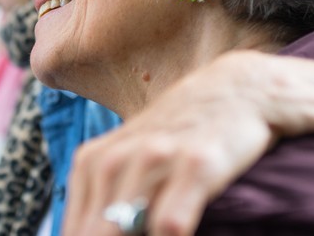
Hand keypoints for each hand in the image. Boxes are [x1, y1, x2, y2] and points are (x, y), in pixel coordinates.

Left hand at [61, 51, 275, 235]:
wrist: (239, 91)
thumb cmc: (181, 135)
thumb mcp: (130, 159)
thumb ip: (103, 202)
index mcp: (93, 163)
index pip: (74, 233)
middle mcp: (117, 161)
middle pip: (93, 235)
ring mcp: (155, 161)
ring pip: (123, 232)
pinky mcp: (196, 166)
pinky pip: (170, 225)